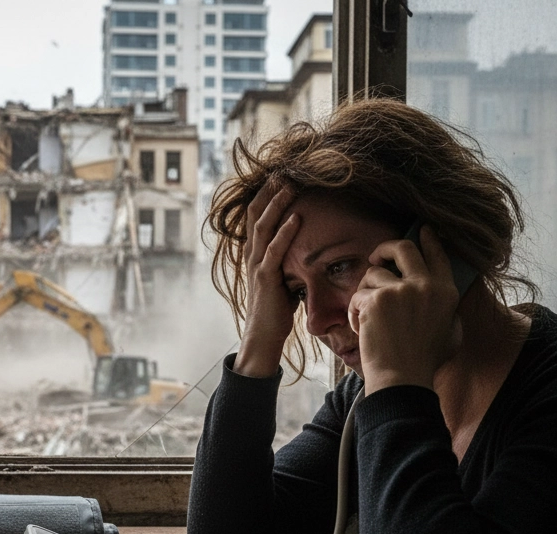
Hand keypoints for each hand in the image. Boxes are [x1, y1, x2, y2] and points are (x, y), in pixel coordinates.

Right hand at [233, 182, 302, 377]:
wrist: (263, 338)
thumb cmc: (275, 312)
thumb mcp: (282, 281)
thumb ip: (287, 263)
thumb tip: (304, 252)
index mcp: (255, 254)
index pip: (257, 217)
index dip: (267, 196)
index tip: (281, 177)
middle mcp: (252, 256)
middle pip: (256, 215)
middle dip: (269, 192)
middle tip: (284, 170)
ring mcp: (257, 266)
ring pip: (263, 228)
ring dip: (277, 205)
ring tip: (289, 186)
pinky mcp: (265, 279)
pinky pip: (274, 251)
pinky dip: (285, 233)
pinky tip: (296, 218)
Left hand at [349, 226, 462, 391]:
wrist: (403, 379)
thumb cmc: (425, 364)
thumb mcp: (451, 333)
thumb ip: (447, 310)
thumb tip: (441, 298)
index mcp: (446, 292)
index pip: (437, 254)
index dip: (428, 239)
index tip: (421, 229)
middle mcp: (425, 285)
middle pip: (403, 247)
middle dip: (385, 247)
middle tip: (376, 257)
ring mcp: (399, 290)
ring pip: (372, 275)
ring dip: (365, 293)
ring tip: (367, 317)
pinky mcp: (375, 299)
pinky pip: (358, 296)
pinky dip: (355, 312)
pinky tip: (361, 329)